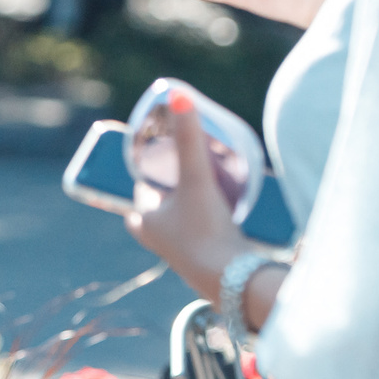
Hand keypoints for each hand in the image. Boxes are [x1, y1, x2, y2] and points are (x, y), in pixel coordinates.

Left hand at [123, 91, 252, 297]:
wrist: (235, 283)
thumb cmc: (207, 233)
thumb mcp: (196, 180)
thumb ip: (190, 139)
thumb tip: (178, 95)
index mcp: (143, 219)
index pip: (143, 182)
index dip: (156, 162)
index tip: (172, 146)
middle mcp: (157, 238)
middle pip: (162, 198)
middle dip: (176, 181)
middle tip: (197, 161)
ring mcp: (180, 251)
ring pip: (182, 214)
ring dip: (194, 198)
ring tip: (216, 179)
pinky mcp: (205, 259)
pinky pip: (202, 229)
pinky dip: (210, 216)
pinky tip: (229, 207)